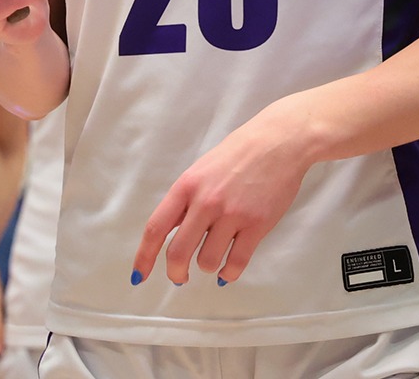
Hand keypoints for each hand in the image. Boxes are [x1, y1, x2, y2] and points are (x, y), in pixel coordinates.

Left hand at [132, 109, 310, 286]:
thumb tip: (171, 233)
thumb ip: (186, 200)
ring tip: (213, 258)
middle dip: (176, 272)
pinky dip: (228, 273)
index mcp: (186, 186)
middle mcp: (206, 201)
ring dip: (207, 266)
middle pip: (178, 252)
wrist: (279, 141)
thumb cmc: (239, 153)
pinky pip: (236, 262)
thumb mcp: (201, 170)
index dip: (144, 256)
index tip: (140, 274)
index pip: (156, 228)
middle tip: (180, 277)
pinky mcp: (257, 225)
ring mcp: (232, 214)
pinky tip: (228, 271)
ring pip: (207, 261)